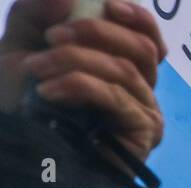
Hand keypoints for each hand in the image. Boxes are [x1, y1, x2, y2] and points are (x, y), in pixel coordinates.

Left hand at [1, 0, 165, 161]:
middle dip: (95, 33)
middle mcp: (140, 89)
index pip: (148, 38)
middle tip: (53, 36)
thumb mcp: (22, 46)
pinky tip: (49, 92)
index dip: (137, 17)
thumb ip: (38, 13)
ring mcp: (145, 112)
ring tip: (36, 70)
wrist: (22, 150)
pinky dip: (79, 86)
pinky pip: (117, 97)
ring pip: (125, 70)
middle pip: (142, 48)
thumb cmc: (24, 103)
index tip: (108, 5)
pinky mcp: (143, 133)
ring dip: (75, 61)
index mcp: (120, 65)